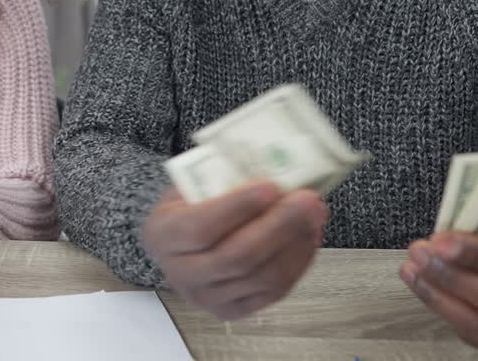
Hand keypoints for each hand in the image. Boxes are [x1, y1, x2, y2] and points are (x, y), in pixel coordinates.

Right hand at [141, 183, 327, 320]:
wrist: (181, 242)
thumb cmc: (191, 203)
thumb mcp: (191, 182)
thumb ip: (221, 177)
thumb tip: (274, 166)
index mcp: (162, 235)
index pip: (200, 228)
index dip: (237, 208)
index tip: (271, 186)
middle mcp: (180, 273)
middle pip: (236, 258)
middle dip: (279, 226)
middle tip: (308, 199)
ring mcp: (207, 298)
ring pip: (261, 277)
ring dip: (295, 244)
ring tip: (315, 215)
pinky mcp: (234, 311)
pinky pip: (274, 292)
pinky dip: (298, 262)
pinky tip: (308, 236)